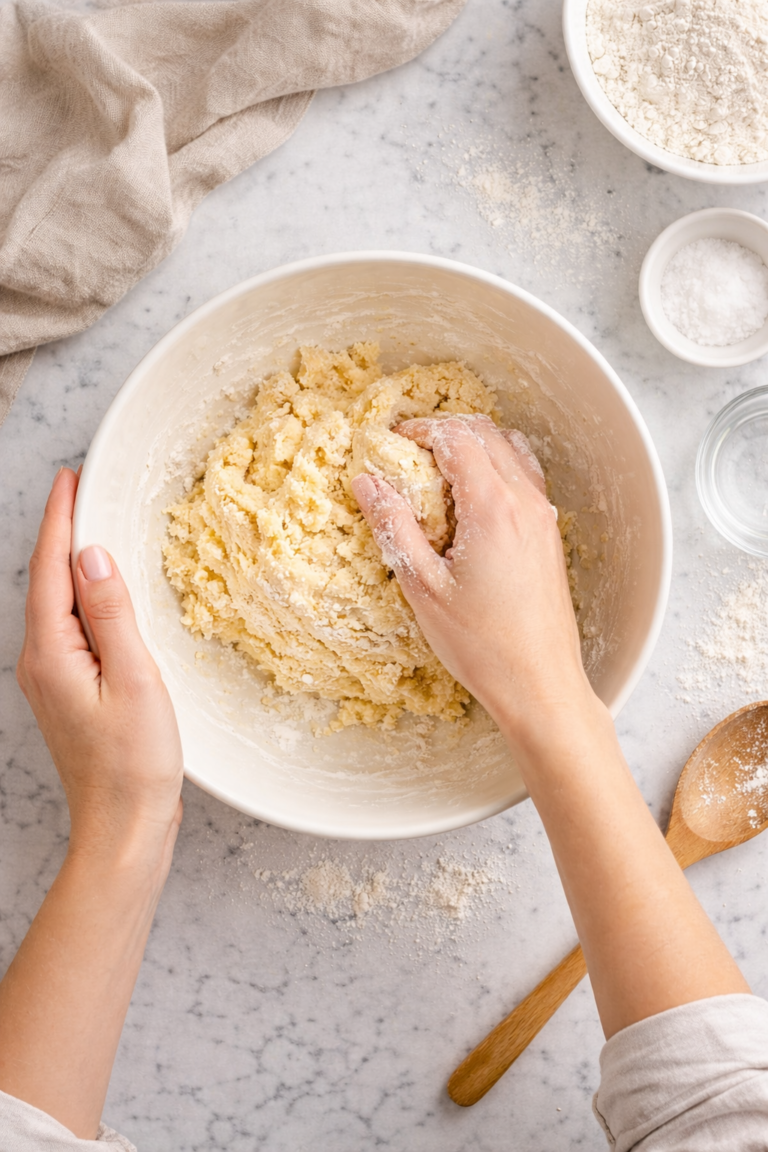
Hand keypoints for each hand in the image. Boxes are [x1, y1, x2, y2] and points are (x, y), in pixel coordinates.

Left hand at [16, 468, 182, 873]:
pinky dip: (85, 599)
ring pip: (59, 606)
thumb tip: (93, 556)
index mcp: (52, 654)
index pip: (50, 571)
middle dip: (62, 533)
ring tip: (93, 528)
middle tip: (82, 490)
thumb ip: (112, 614)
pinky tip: (104, 594)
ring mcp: (53, 680)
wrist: (124, 828)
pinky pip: (72, 630)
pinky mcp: (71, 693)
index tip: (70, 479)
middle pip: (47, 583)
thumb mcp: (134, 679)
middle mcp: (41, 663)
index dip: (60, 521)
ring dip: (73, 565)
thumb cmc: (134, 763)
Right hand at [351, 416, 595, 748]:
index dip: (419, 431)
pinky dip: (496, 468)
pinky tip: (470, 502)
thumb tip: (366, 483)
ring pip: (509, 450)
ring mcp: (543, 516)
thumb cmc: (481, 643)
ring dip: (472, 447)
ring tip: (437, 473)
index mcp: (492, 507)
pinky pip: (524, 477)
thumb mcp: (422, 586)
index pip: (455, 438)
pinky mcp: (549, 535)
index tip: (392, 441)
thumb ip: (393, 526)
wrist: (540, 683)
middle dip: (443, 432)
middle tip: (408, 451)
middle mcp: (525, 501)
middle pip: (485, 434)